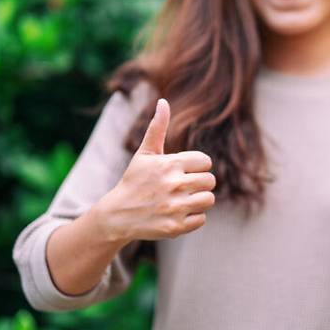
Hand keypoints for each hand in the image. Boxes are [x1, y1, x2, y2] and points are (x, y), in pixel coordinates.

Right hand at [95, 98, 216, 242]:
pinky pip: (201, 219)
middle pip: (210, 181)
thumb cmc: (134, 180)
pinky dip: (193, 218)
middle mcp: (174, 185)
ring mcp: (175, 207)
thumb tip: (163, 101)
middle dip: (200, 183)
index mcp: (169, 164)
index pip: (205, 162)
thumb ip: (157, 128)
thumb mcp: (144, 153)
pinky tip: (178, 213)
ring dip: (199, 200)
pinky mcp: (176, 227)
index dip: (197, 166)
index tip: (185, 170)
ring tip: (184, 199)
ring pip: (209, 200)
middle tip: (184, 186)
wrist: (118, 215)